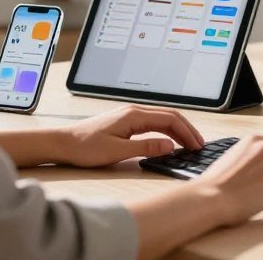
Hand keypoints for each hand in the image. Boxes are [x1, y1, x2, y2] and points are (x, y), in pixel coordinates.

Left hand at [59, 105, 204, 166]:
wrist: (63, 143)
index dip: (186, 132)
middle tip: (199, 145)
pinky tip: (169, 141)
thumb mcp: (118, 151)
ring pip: (162, 119)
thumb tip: (170, 146)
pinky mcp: (125, 122)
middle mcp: (134, 111)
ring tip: (189, 144)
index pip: (169, 119)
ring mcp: (130, 115)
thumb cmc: (86, 148)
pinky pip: (152, 123)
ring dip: (177, 130)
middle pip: (169, 116)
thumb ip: (146, 148)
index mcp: (134, 115)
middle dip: (187, 129)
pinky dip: (166, 131)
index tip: (196, 145)